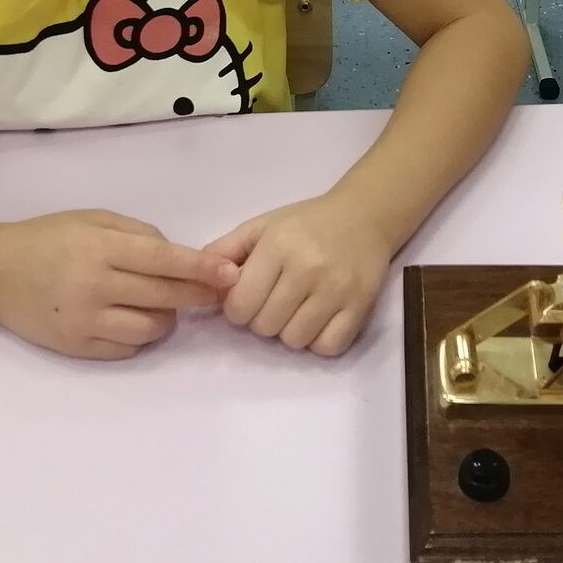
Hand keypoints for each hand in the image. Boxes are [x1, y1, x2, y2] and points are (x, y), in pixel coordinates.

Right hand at [0, 210, 238, 359]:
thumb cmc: (49, 238)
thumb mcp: (94, 219)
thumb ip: (138, 234)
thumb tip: (181, 256)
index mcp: (100, 248)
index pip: (163, 260)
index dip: (201, 268)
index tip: (230, 273)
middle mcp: (94, 286)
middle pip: (165, 297)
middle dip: (198, 295)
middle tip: (215, 292)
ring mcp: (85, 321)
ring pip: (152, 328)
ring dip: (170, 318)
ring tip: (164, 304)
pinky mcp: (77, 347)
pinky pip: (128, 348)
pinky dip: (142, 335)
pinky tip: (137, 319)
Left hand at [204, 195, 393, 356]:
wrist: (364, 216)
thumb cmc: (306, 223)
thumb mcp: (262, 226)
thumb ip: (225, 251)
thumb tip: (198, 283)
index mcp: (278, 246)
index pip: (240, 306)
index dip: (238, 308)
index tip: (249, 297)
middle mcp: (307, 268)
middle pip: (265, 327)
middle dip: (262, 320)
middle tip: (275, 301)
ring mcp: (337, 289)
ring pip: (294, 340)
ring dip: (290, 332)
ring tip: (297, 309)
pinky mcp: (361, 306)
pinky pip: (328, 347)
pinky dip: (318, 341)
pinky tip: (318, 320)